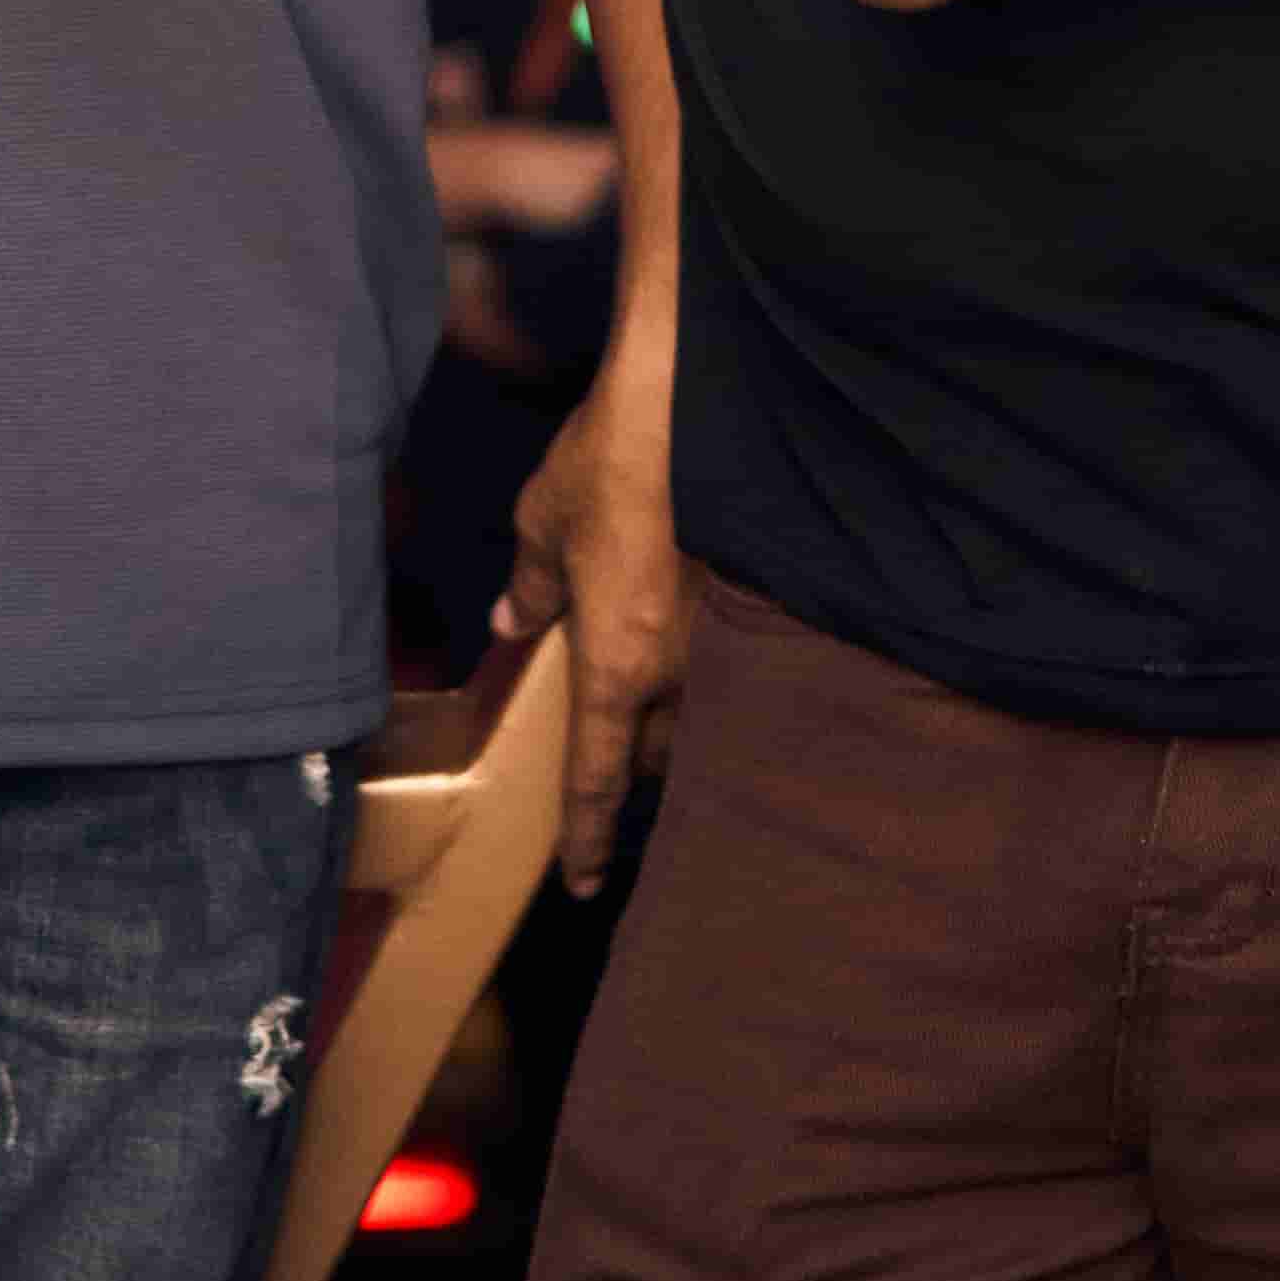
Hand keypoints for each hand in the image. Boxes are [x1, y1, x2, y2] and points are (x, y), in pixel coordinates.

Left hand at [496, 347, 686, 894]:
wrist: (697, 397)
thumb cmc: (610, 460)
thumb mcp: (543, 523)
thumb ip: (530, 586)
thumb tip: (513, 619)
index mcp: (616, 665)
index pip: (598, 776)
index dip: (587, 836)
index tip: (583, 883)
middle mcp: (680, 670)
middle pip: (662, 756)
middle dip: (640, 768)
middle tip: (620, 761)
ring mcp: (729, 638)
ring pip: (707, 713)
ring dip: (684, 718)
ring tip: (667, 704)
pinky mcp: (766, 599)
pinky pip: (740, 662)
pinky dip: (722, 666)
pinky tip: (715, 639)